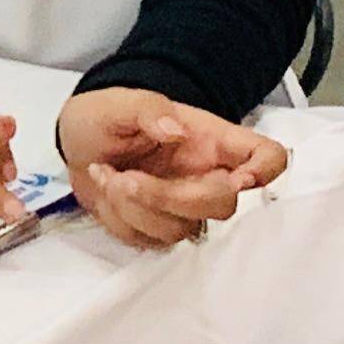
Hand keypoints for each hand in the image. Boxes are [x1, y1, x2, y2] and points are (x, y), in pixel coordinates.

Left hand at [55, 89, 290, 249]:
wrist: (76, 144)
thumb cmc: (107, 117)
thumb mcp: (120, 102)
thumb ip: (148, 108)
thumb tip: (174, 128)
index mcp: (212, 141)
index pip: (267, 157)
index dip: (265, 171)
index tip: (236, 179)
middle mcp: (207, 177)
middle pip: (224, 206)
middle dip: (171, 198)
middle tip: (126, 176)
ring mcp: (185, 208)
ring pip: (183, 229)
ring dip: (135, 207)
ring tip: (107, 174)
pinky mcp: (159, 230)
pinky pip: (150, 242)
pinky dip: (120, 219)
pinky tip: (107, 189)